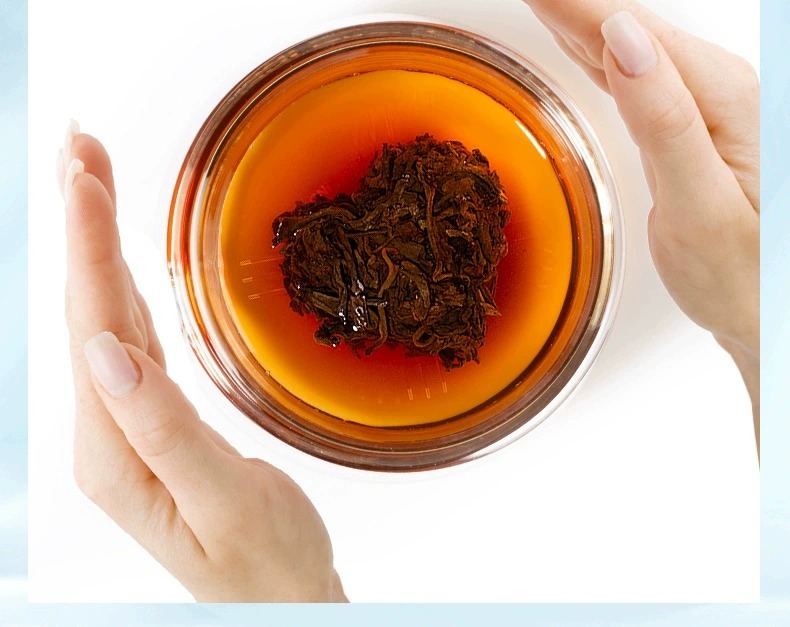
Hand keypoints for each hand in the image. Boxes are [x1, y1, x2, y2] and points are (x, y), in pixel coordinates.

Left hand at [59, 125, 346, 601]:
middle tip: (80, 144)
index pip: (93, 326)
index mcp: (113, 448)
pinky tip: (121, 259)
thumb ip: (163, 429)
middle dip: (81, 223)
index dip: (88, 245)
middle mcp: (107, 431)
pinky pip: (134, 337)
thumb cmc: (265, 563)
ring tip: (92, 179)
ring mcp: (128, 425)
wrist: (283, 601)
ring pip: (106, 317)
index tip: (83, 173)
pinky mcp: (156, 421)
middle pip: (89, 309)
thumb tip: (106, 351)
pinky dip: (125, 285)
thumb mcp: (221, 501)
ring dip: (97, 246)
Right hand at [523, 1, 759, 448]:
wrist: (766, 307)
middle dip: (573, 5)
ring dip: (582, 21)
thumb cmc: (739, 272)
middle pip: (631, 29)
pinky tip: (583, 47)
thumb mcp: (698, 202)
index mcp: (720, 98)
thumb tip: (623, 42)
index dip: (576, 4)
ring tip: (541, 5)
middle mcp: (718, 91)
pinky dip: (600, 55)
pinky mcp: (691, 126)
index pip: (633, 32)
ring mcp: (706, 106)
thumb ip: (661, 120)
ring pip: (632, 47)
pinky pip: (638, 76)